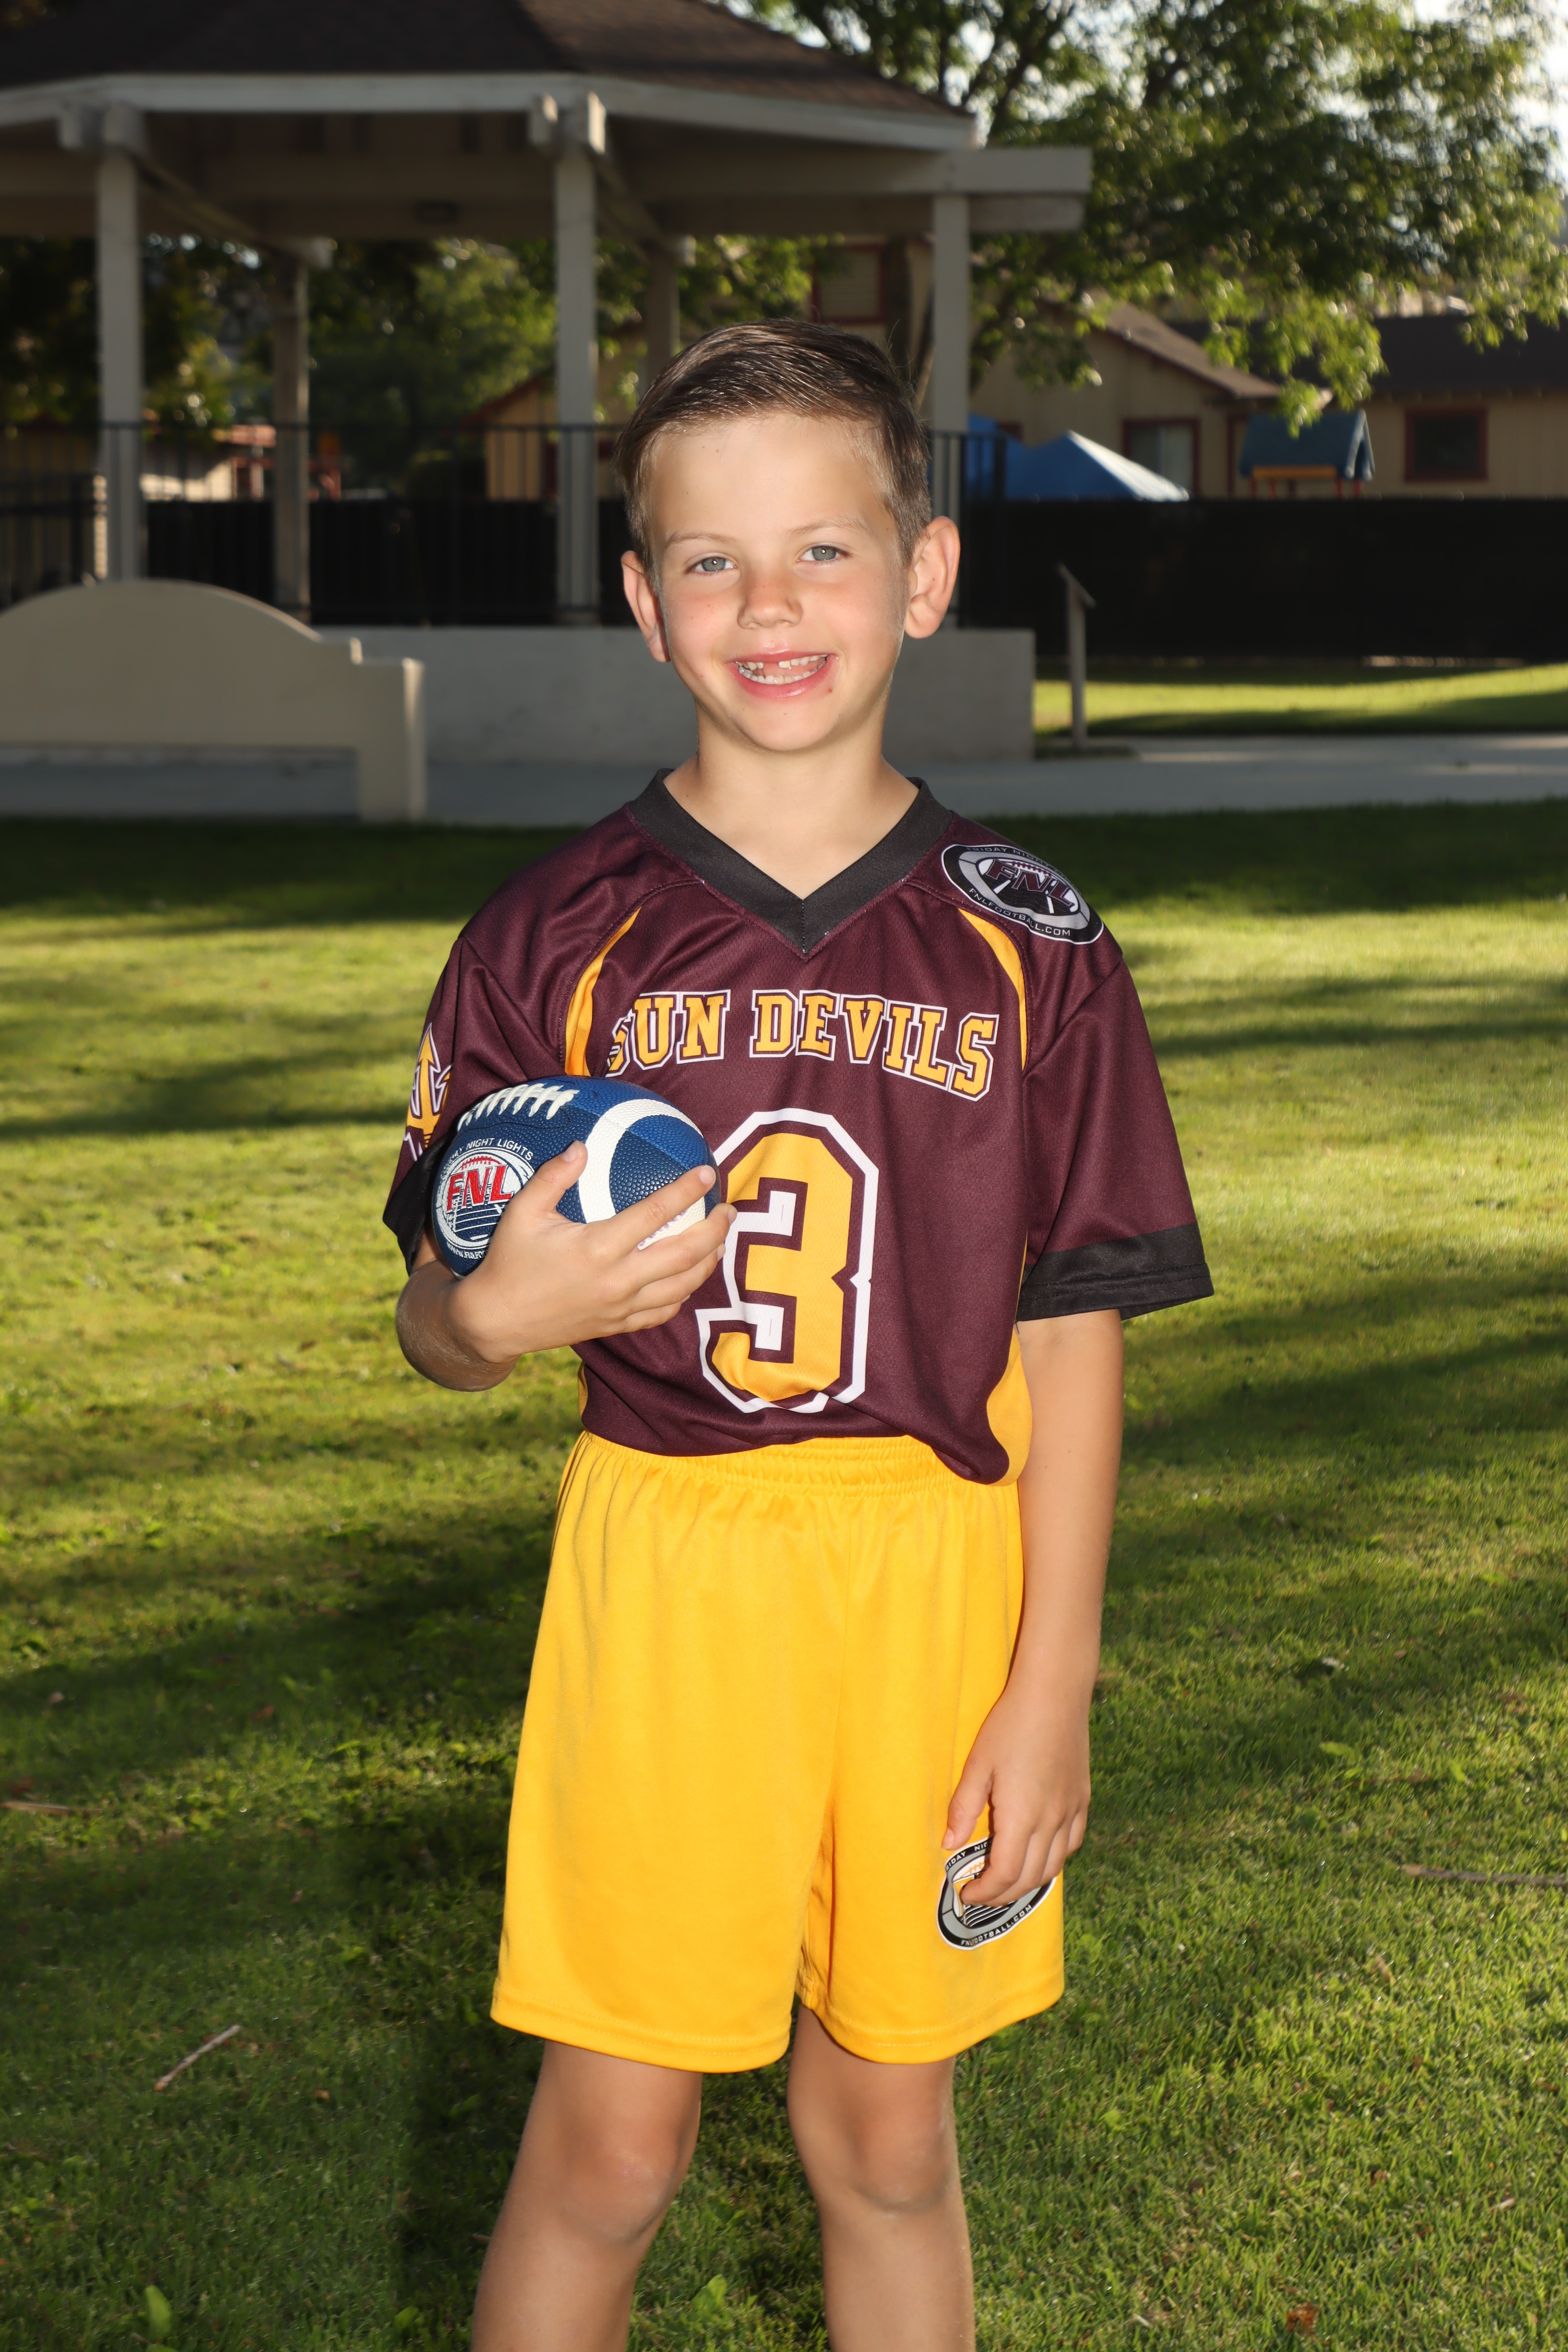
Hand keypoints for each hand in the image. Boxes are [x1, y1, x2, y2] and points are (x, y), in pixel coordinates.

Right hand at [397, 1143, 733, 1386]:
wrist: (496, 1321)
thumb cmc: (508, 1261)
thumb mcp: (522, 1212)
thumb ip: (554, 1176)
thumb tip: (582, 1146)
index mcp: (598, 1248)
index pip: (656, 1213)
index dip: (686, 1190)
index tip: (707, 1173)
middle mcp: (618, 1280)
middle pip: (685, 1253)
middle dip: (714, 1229)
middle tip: (728, 1209)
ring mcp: (622, 1307)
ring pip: (683, 1285)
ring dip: (708, 1261)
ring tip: (719, 1240)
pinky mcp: (618, 1325)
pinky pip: (664, 1310)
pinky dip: (684, 1292)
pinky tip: (690, 1277)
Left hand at [942, 1678, 1090, 1907]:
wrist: (1054, 1695)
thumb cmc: (1010, 1726)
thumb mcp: (977, 1766)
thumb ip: (963, 1809)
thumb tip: (948, 1844)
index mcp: (1021, 1815)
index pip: (1004, 1874)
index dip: (984, 1892)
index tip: (966, 1894)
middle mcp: (1051, 1820)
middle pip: (1029, 1879)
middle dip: (1003, 1895)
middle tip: (981, 1893)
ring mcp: (1071, 1811)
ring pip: (1053, 1867)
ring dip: (1028, 1882)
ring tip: (1006, 1880)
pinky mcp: (1082, 1800)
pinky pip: (1071, 1844)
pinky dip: (1054, 1859)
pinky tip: (1038, 1853)